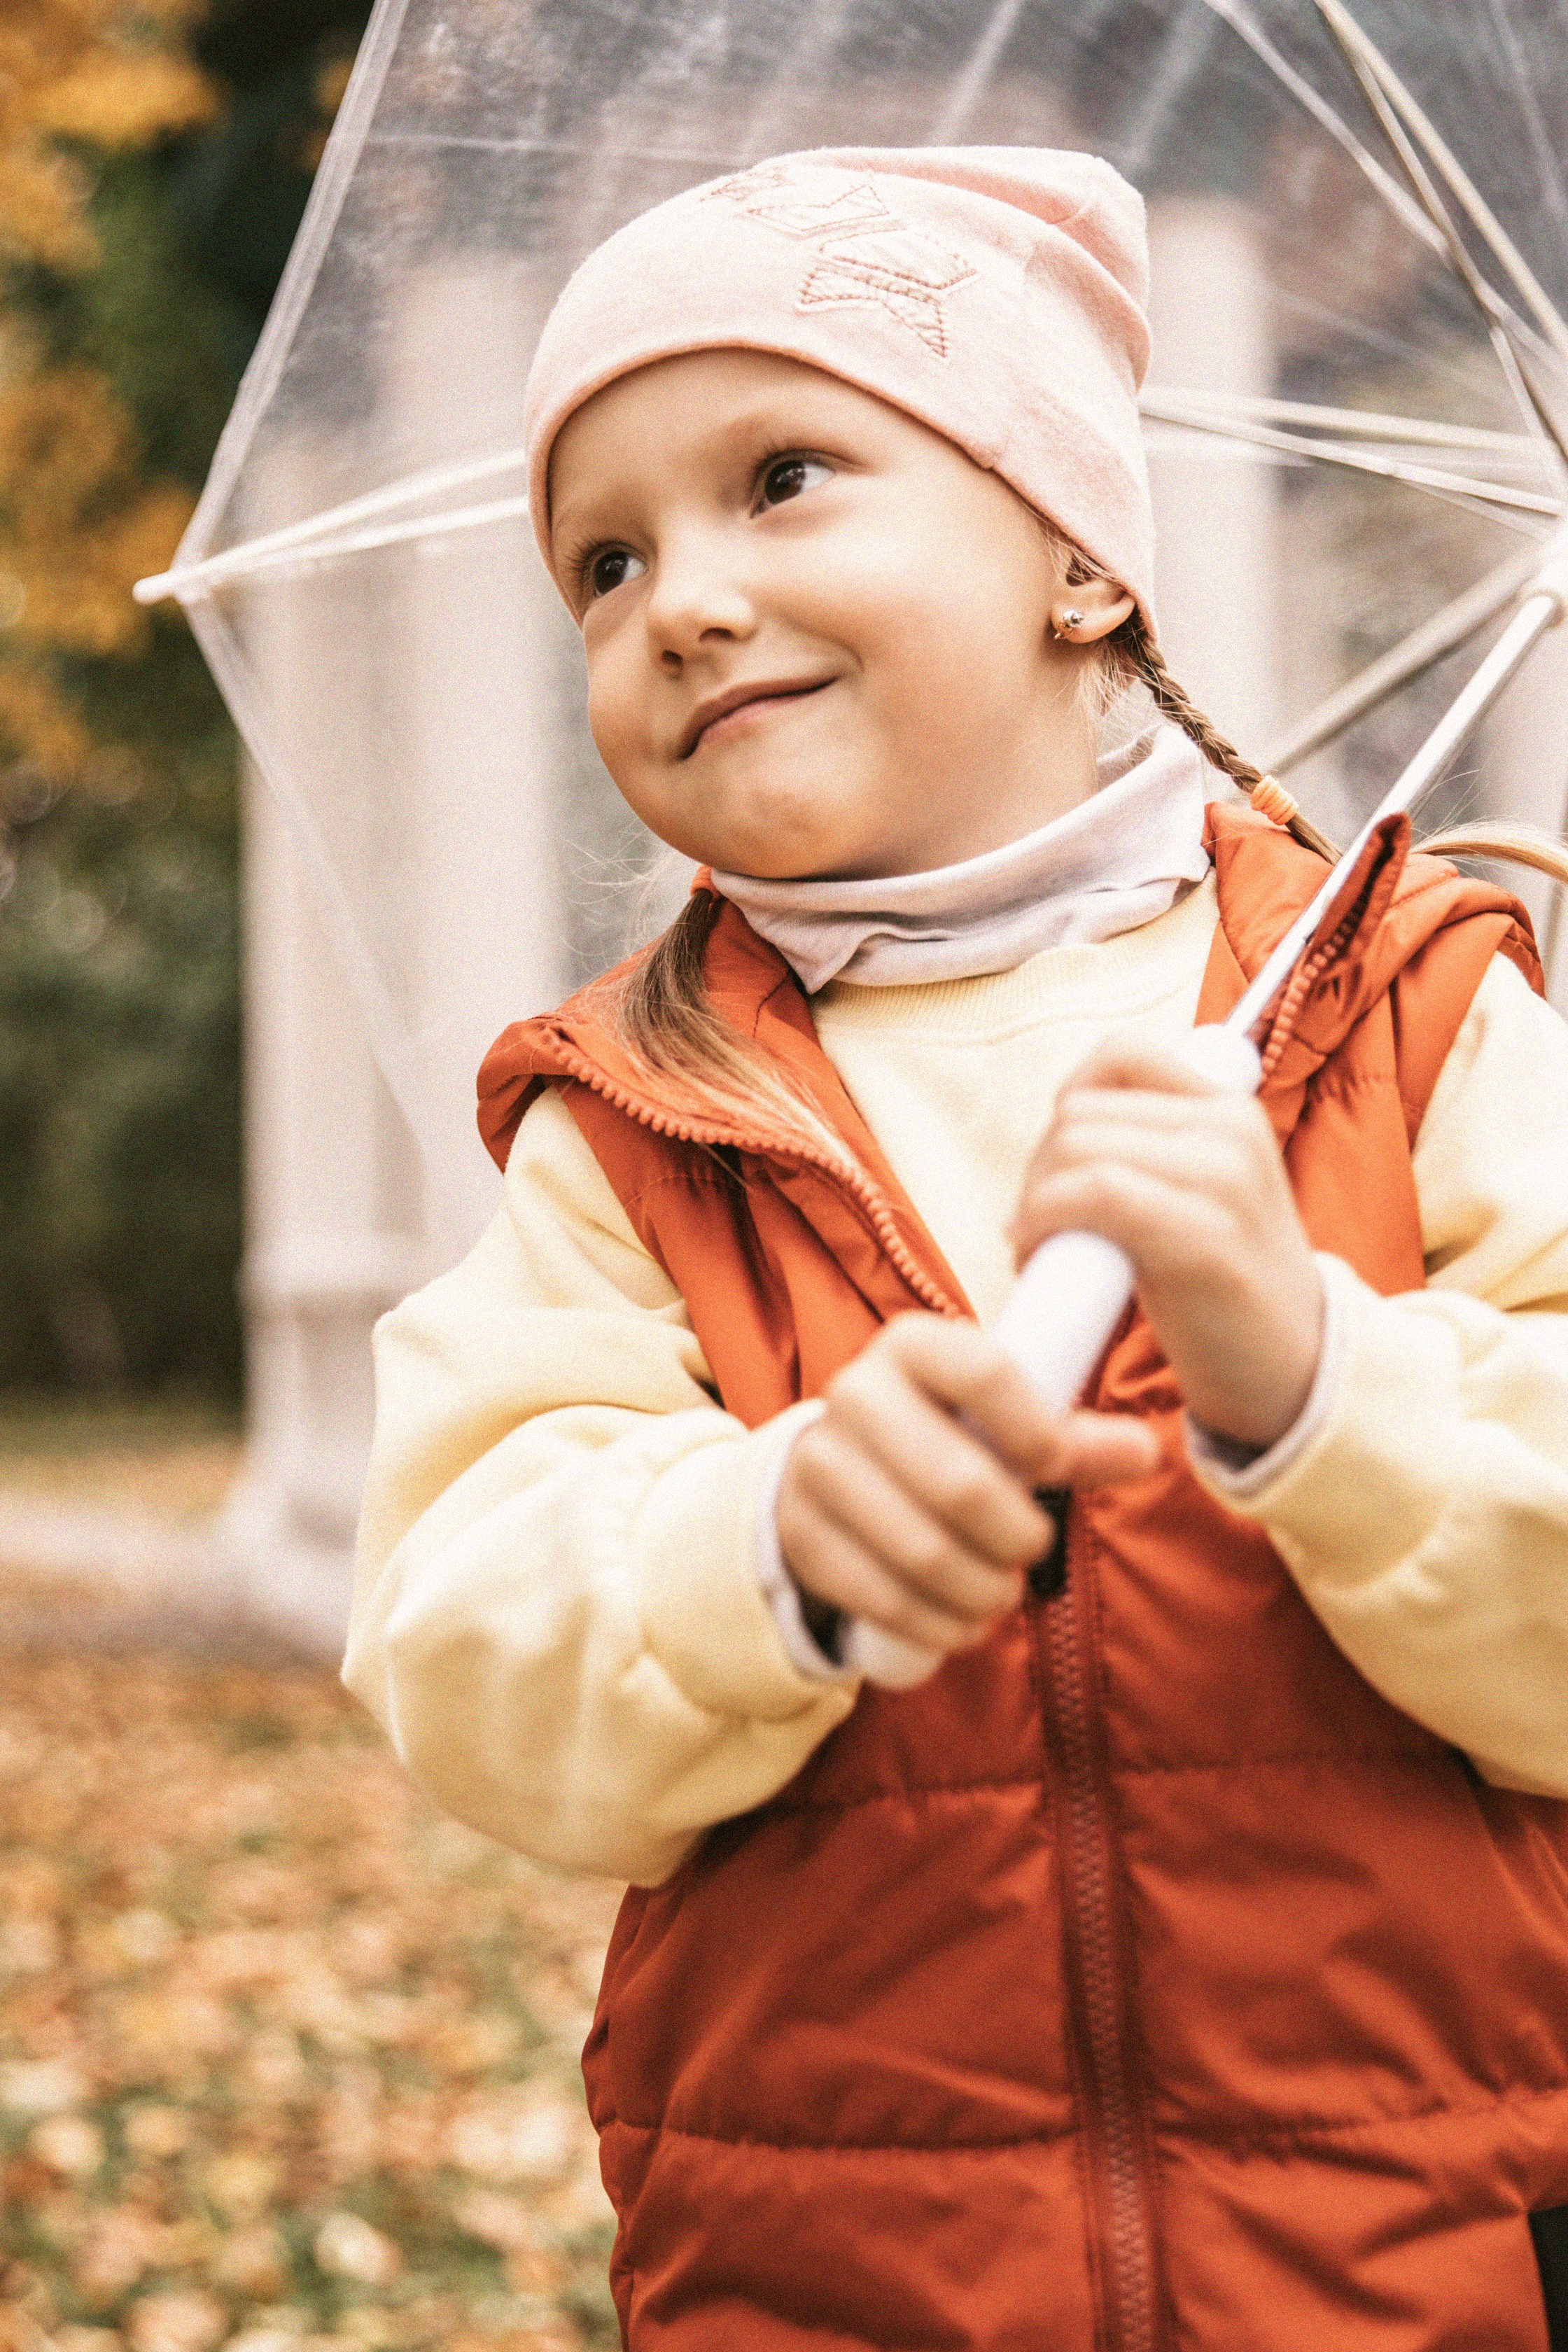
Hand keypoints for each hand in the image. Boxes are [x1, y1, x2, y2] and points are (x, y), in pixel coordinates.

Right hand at [775, 1314, 1159, 1656]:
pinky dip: (933, 1623)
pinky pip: (877, 1595)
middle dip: (1016, 1535)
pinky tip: (961, 1622)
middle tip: (1033, 1548)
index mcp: (914, 1344)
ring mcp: (819, 1462)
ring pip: (920, 1549)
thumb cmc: (948, 1436)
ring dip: (981, 1590)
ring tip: (1001, 1593)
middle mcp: (856, 1392)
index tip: (1060, 1469)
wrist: (841, 1468)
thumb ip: (1074, 1439)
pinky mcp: (799, 1529)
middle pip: (958, 1481)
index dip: (1039, 1432)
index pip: (985, 1372)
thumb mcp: (1007, 1422)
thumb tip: (1146, 1452)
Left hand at [1009, 1035, 1323, 1451]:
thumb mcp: (1198, 1197)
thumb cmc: (1221, 1292)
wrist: (1294, 1372)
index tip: (1059, 1167)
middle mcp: (1231, 1130)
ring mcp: (1223, 1178)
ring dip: (1033, 1203)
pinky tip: (1042, 1261)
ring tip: (1043, 1252)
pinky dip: (1044, 1223)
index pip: (1120, 1053)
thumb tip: (1050, 1144)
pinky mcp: (1204, 1236)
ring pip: (1076, 1148)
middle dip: (1038, 1171)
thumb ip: (1147, 1152)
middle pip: (1080, 1111)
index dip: (1068, 1103)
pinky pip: (1093, 1194)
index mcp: (1229, 1110)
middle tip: (1040, 1230)